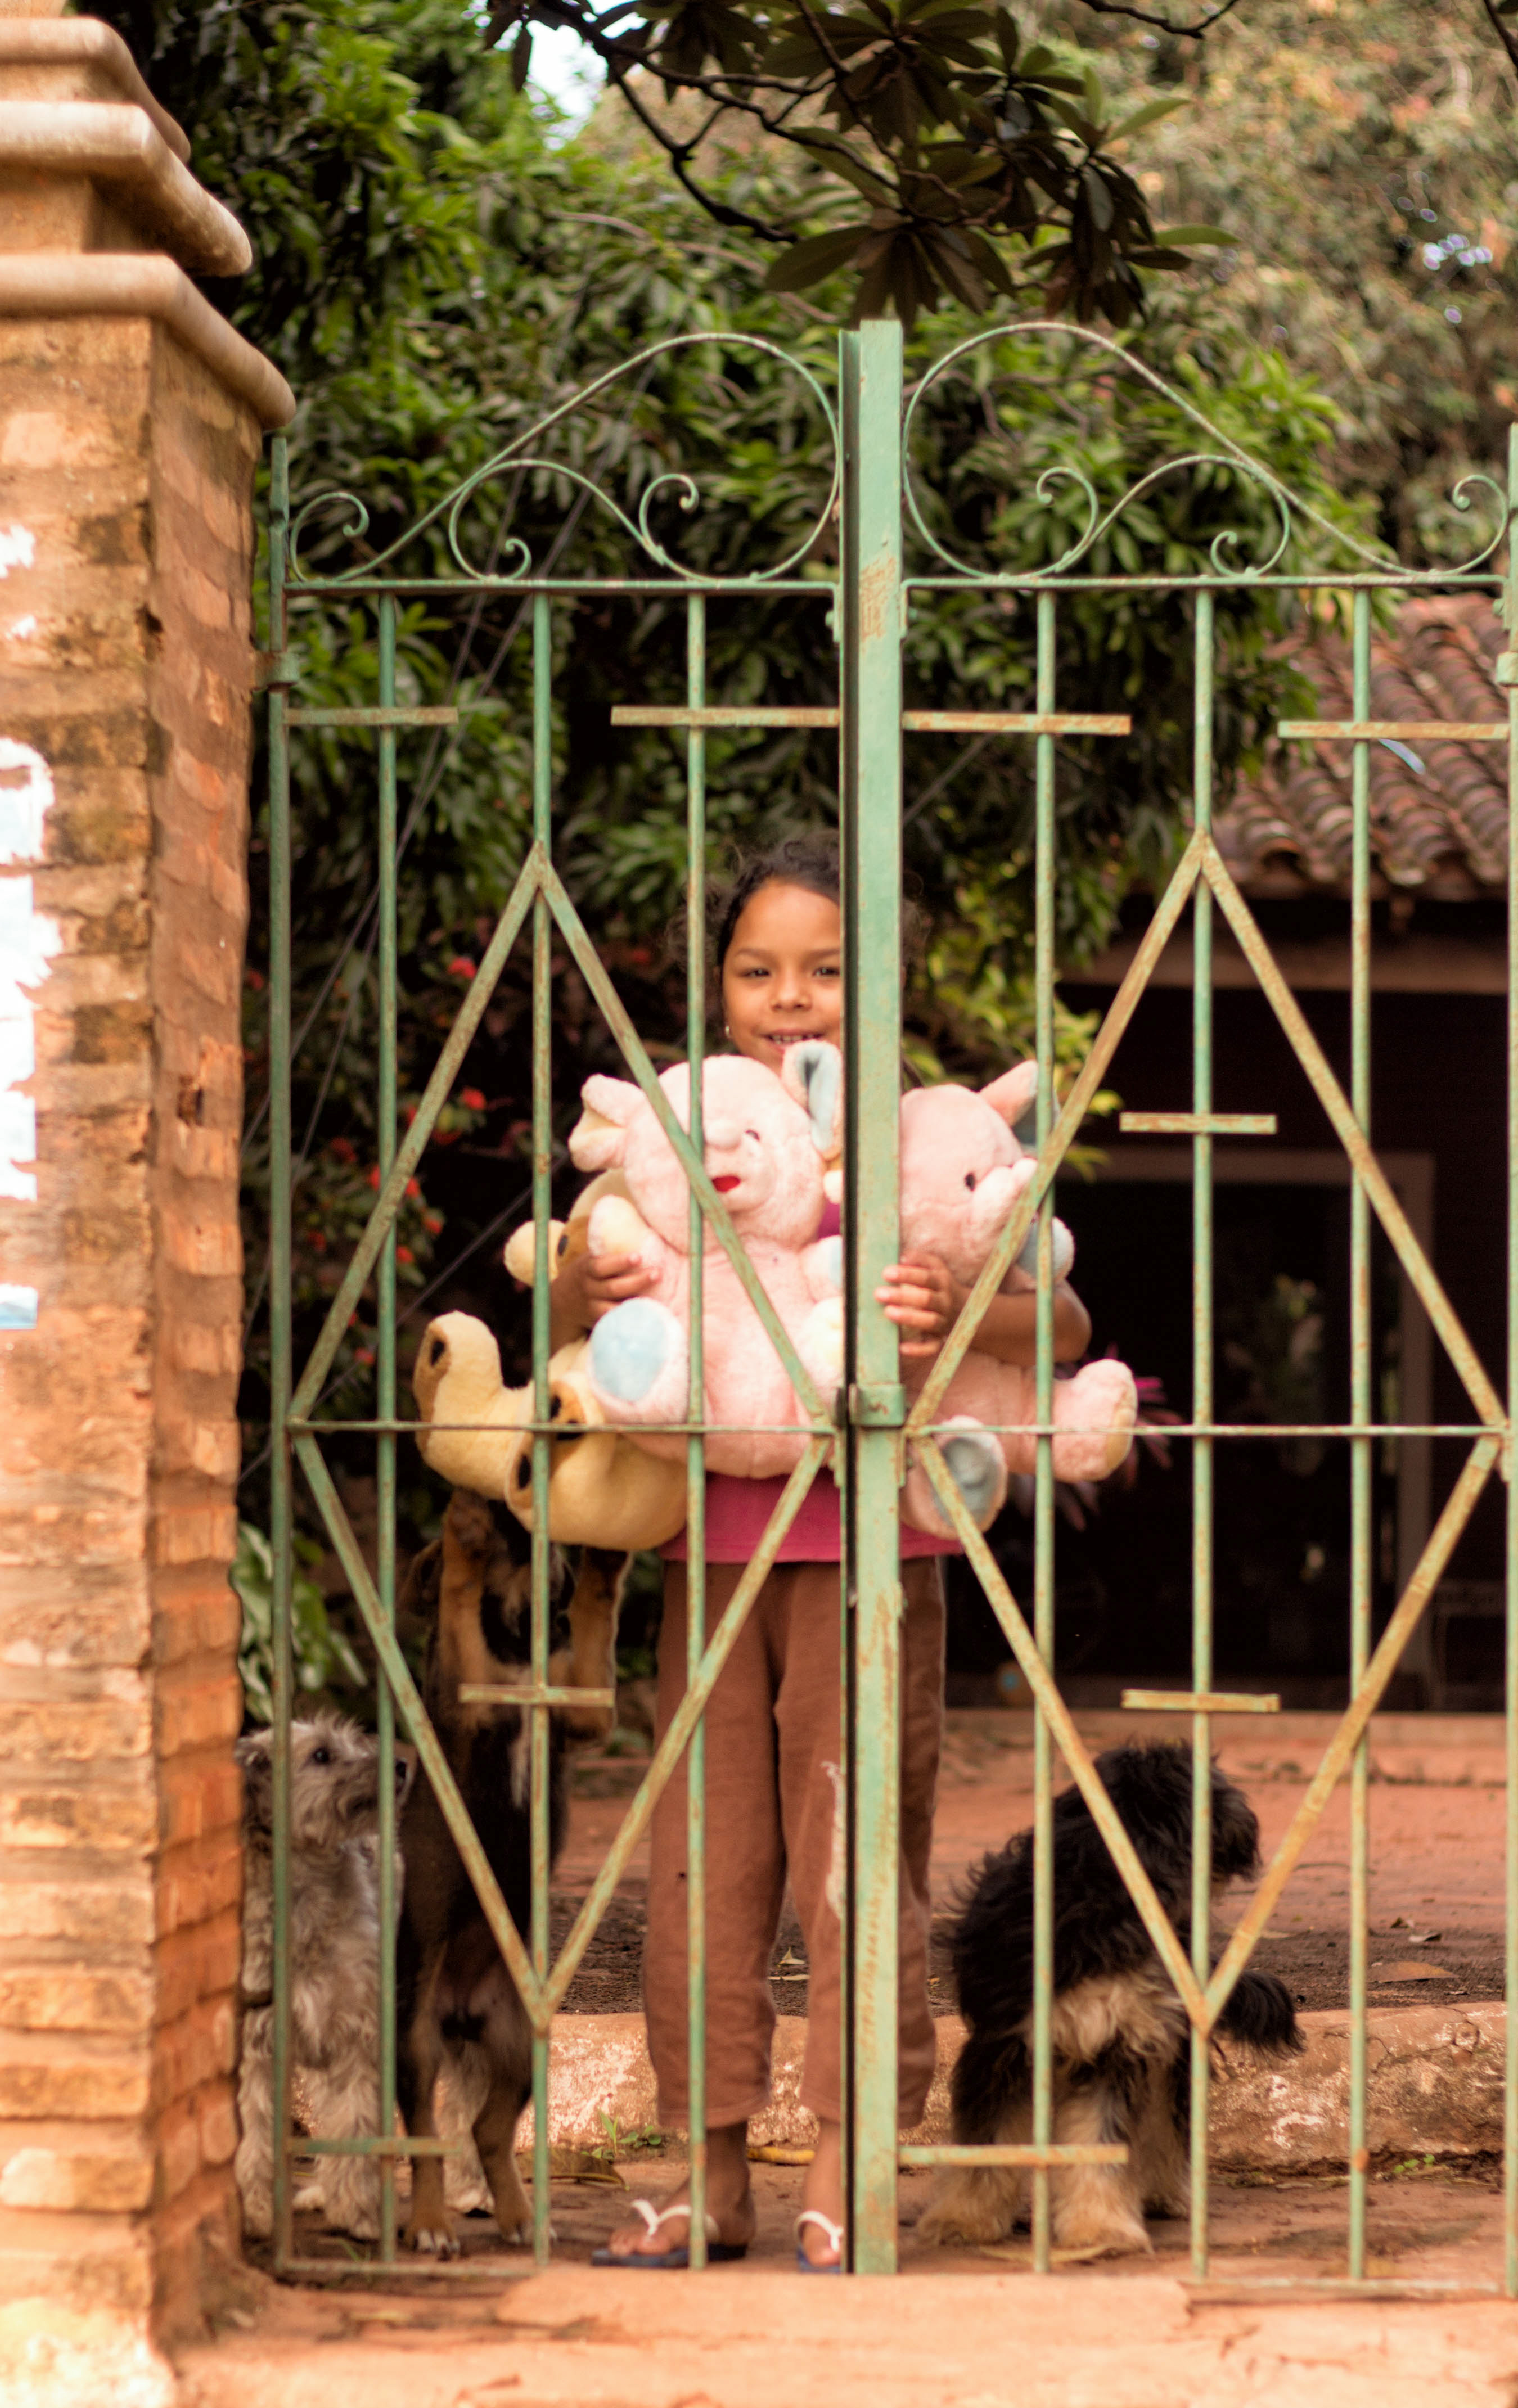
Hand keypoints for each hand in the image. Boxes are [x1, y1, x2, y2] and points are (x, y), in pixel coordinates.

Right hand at [520, 1248, 651, 1330]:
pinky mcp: (598, 1323)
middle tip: (657, 1273)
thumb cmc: (586, 1273)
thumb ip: (607, 1248)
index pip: (601, 1266)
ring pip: (613, 1308)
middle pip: (612, 1288)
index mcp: (586, 1270)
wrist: (561, 1302)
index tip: (638, 1257)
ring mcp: (592, 1309)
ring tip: (657, 1298)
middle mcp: (588, 1290)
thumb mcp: (590, 1258)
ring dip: (636, 1303)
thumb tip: (634, 1218)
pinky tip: (649, 1316)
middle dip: (636, 1281)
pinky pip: (615, 1322)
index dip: (619, 1262)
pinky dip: (629, 1320)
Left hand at [877, 1253, 963, 1359]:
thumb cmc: (939, 1284)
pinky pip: (932, 1347)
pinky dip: (918, 1350)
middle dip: (902, 1296)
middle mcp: (944, 1301)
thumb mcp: (935, 1267)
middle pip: (926, 1299)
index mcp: (942, 1281)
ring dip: (909, 1318)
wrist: (967, 1309)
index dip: (907, 1275)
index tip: (886, 1273)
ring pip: (930, 1321)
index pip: (926, 1277)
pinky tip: (901, 1348)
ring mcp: (944, 1321)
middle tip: (879, 1293)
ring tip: (888, 1313)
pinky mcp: (940, 1338)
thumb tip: (903, 1256)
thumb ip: (920, 1259)